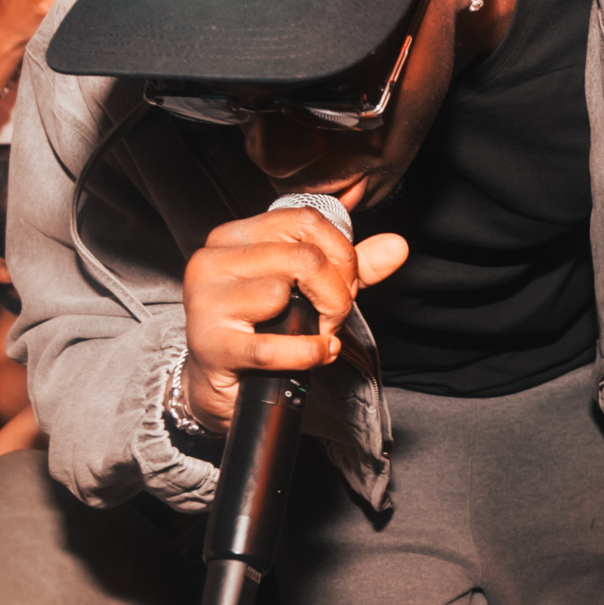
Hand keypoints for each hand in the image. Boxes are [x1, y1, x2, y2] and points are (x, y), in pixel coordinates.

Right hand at [181, 207, 408, 433]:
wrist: (217, 384)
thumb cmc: (260, 329)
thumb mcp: (307, 290)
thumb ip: (350, 267)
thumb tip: (397, 246)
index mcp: (234, 236)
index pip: (304, 220)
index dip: (341, 254)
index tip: (346, 285)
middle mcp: (213, 260)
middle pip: (302, 257)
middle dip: (337, 293)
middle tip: (335, 317)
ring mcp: (206, 301)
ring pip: (284, 293)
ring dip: (320, 324)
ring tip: (318, 336)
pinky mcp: (211, 344)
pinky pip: (273, 345)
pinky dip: (308, 352)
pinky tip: (318, 353)